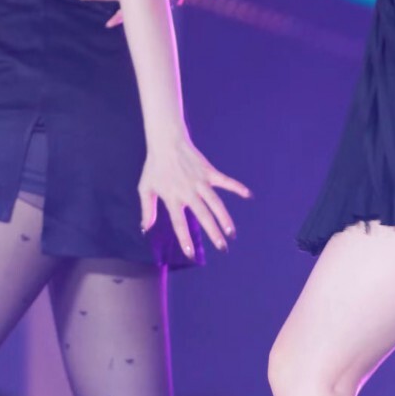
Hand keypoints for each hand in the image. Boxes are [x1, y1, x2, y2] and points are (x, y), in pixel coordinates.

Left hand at [138, 134, 251, 256]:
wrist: (166, 141)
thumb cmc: (154, 166)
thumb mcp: (145, 188)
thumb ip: (146, 210)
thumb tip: (145, 229)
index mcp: (172, 197)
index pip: (179, 223)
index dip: (185, 239)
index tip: (192, 253)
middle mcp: (188, 192)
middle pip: (203, 216)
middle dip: (214, 233)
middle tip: (222, 248)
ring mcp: (200, 182)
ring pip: (216, 203)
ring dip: (225, 218)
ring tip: (231, 232)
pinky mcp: (209, 172)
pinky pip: (226, 181)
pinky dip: (238, 187)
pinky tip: (249, 195)